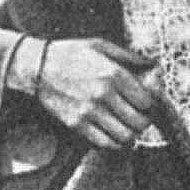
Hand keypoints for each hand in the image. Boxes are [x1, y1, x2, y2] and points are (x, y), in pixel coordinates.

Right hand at [36, 38, 158, 148]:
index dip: (151, 104)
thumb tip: (152, 64)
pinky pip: (105, 143)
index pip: (146, 101)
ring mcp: (89, 113)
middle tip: (141, 115)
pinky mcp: (77, 125)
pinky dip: (115, 142)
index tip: (147, 101)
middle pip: (139, 122)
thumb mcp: (101, 46)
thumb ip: (129, 56)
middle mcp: (103, 95)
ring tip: (128, 125)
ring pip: (125, 136)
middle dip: (144, 120)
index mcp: (113, 74)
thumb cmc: (70, 54)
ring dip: (131, 133)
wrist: (37, 68)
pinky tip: (113, 131)